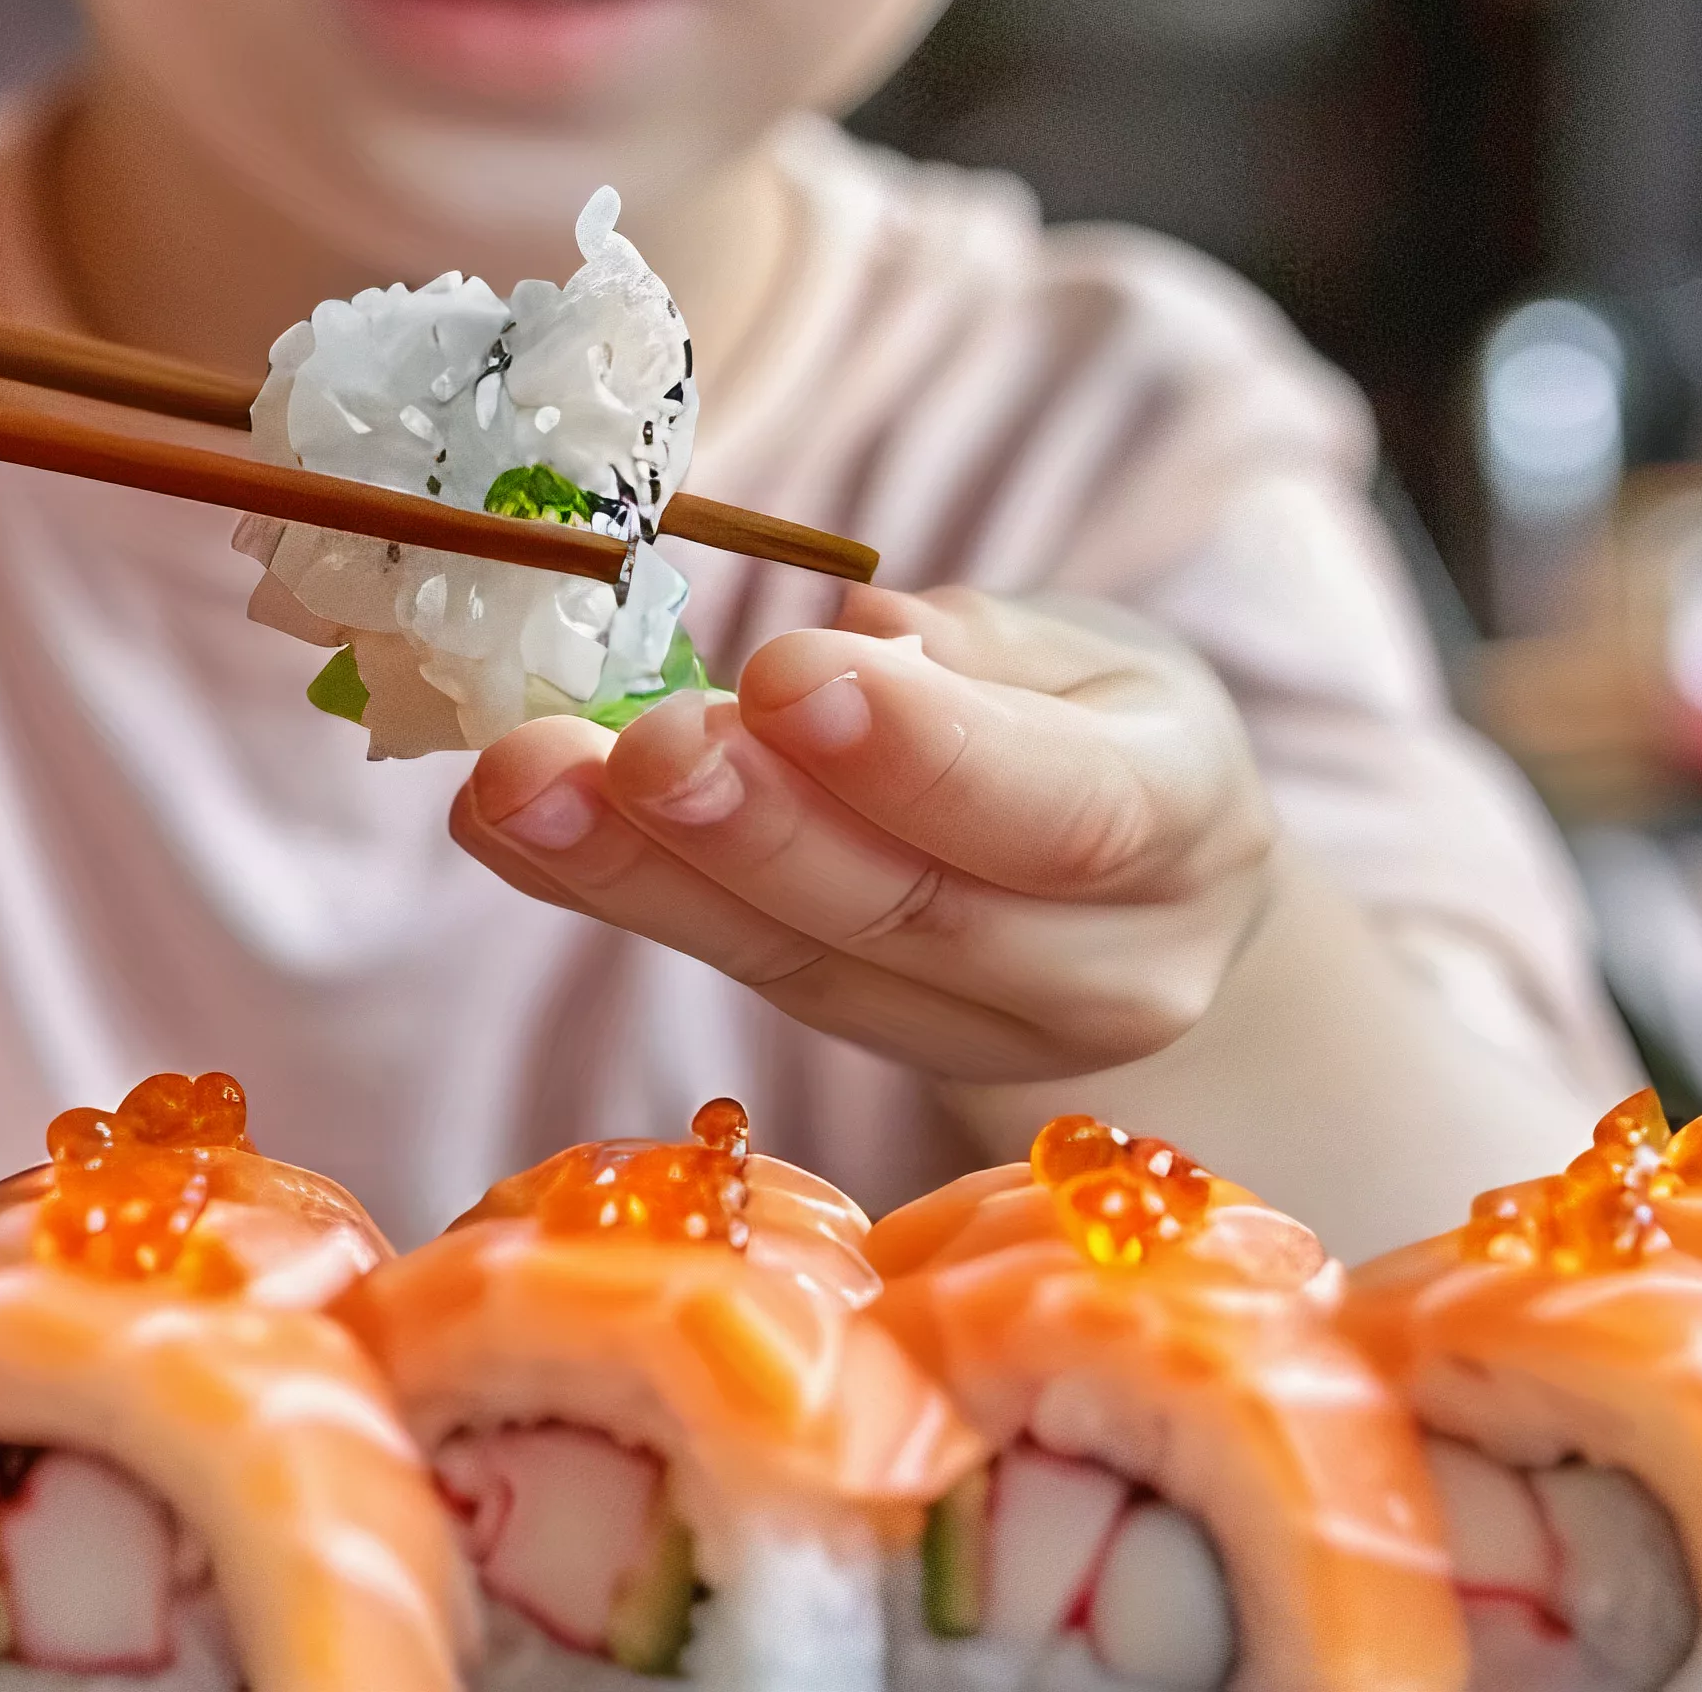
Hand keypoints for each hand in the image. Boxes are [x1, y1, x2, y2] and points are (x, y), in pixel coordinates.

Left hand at [448, 585, 1277, 1085]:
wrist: (1138, 894)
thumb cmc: (1095, 721)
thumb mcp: (1084, 648)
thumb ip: (981, 654)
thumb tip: (863, 646)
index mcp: (1190, 827)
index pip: (1066, 811)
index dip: (923, 755)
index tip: (786, 676)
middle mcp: (1111, 972)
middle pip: (919, 914)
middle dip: (753, 830)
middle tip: (634, 750)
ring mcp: (984, 1043)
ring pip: (806, 966)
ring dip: (642, 875)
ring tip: (519, 787)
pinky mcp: (870, 1056)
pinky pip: (742, 977)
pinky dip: (618, 893)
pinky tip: (510, 825)